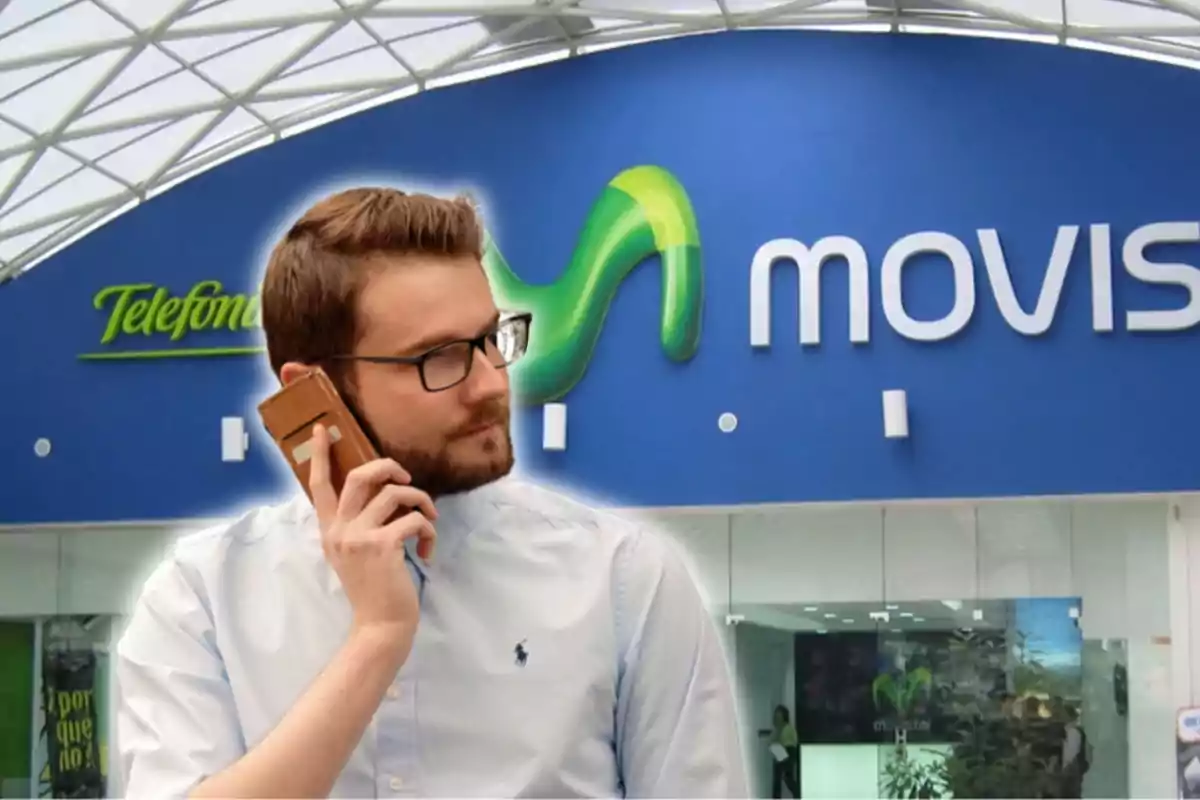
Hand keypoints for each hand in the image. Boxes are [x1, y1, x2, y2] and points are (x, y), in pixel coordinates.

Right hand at [307, 424, 437, 650]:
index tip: (322, 427)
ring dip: (421, 503)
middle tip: (406, 478)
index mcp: (330, 530)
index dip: (322, 454)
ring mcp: (358, 537)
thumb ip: (360, 524)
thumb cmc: (376, 589)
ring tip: (430, 524)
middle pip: (360, 476)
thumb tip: (387, 491)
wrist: (381, 626)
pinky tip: (427, 551)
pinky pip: (414, 519)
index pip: (319, 486)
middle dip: (388, 467)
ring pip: (394, 494)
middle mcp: (339, 530)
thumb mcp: (357, 553)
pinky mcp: (382, 546)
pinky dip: (429, 530)